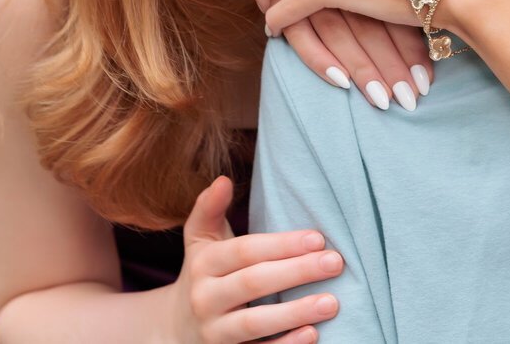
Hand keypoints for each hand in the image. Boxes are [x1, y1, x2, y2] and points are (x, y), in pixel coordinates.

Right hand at [174, 176, 341, 343]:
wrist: (173, 328)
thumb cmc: (203, 274)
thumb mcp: (200, 241)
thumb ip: (209, 210)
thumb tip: (223, 180)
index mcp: (204, 264)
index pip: (245, 252)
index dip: (281, 245)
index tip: (318, 238)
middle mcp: (206, 298)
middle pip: (253, 283)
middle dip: (296, 272)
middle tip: (336, 263)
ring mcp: (215, 332)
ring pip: (254, 323)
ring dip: (295, 313)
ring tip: (332, 303)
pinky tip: (312, 334)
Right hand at [279, 9, 431, 111]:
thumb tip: (439, 35)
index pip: (394, 14)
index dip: (412, 51)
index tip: (428, 81)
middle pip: (370, 28)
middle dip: (391, 67)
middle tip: (410, 100)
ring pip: (340, 35)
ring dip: (365, 71)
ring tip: (384, 102)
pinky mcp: (288, 0)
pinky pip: (303, 36)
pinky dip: (321, 61)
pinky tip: (343, 83)